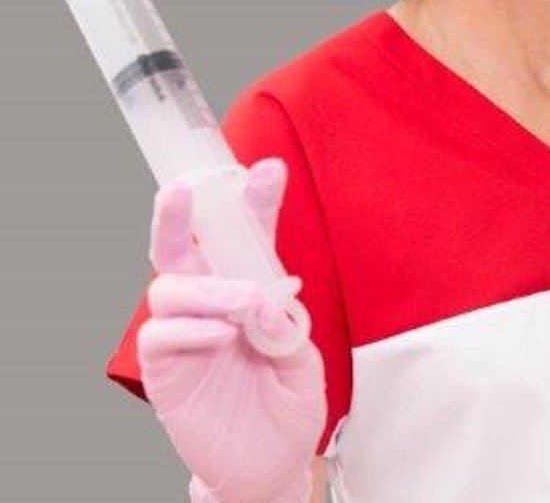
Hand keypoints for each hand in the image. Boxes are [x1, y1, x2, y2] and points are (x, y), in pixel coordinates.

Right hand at [137, 158, 326, 502]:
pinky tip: (220, 335)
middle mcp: (211, 302)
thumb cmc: (287, 406)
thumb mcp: (304, 363)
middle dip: (175, 214)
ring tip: (240, 304)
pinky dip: (190, 328)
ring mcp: (186, 333)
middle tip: (182, 188)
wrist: (272, 465)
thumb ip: (284, 328)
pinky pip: (161, 335)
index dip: (254, 203)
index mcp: (250, 289)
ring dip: (206, 288)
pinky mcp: (166, 368)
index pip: (246, 238)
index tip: (269, 170)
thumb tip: (259, 300)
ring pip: (169, 286)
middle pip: (180, 247)